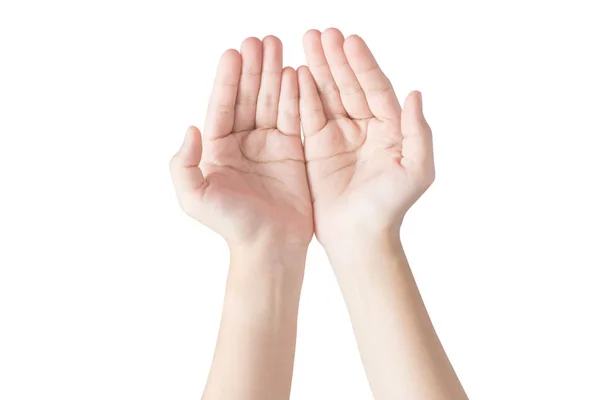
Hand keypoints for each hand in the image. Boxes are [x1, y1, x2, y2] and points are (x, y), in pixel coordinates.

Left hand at [170, 36, 312, 248]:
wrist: (270, 247)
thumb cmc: (232, 225)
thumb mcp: (195, 197)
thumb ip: (184, 164)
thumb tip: (190, 128)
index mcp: (218, 149)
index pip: (222, 107)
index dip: (227, 80)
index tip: (234, 53)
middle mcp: (243, 143)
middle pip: (249, 98)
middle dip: (254, 68)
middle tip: (262, 39)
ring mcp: (270, 146)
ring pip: (273, 102)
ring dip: (275, 74)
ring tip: (279, 46)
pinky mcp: (294, 152)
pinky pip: (296, 118)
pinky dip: (297, 96)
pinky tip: (298, 73)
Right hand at [298, 29, 434, 243]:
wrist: (359, 238)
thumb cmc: (391, 208)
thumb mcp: (417, 171)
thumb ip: (418, 133)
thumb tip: (415, 93)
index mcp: (390, 129)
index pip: (376, 88)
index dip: (363, 64)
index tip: (349, 40)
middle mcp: (365, 128)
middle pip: (349, 85)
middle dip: (336, 58)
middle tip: (321, 32)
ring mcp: (340, 136)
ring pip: (327, 94)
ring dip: (318, 67)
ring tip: (306, 40)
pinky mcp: (317, 148)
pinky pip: (309, 115)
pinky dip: (302, 94)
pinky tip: (296, 72)